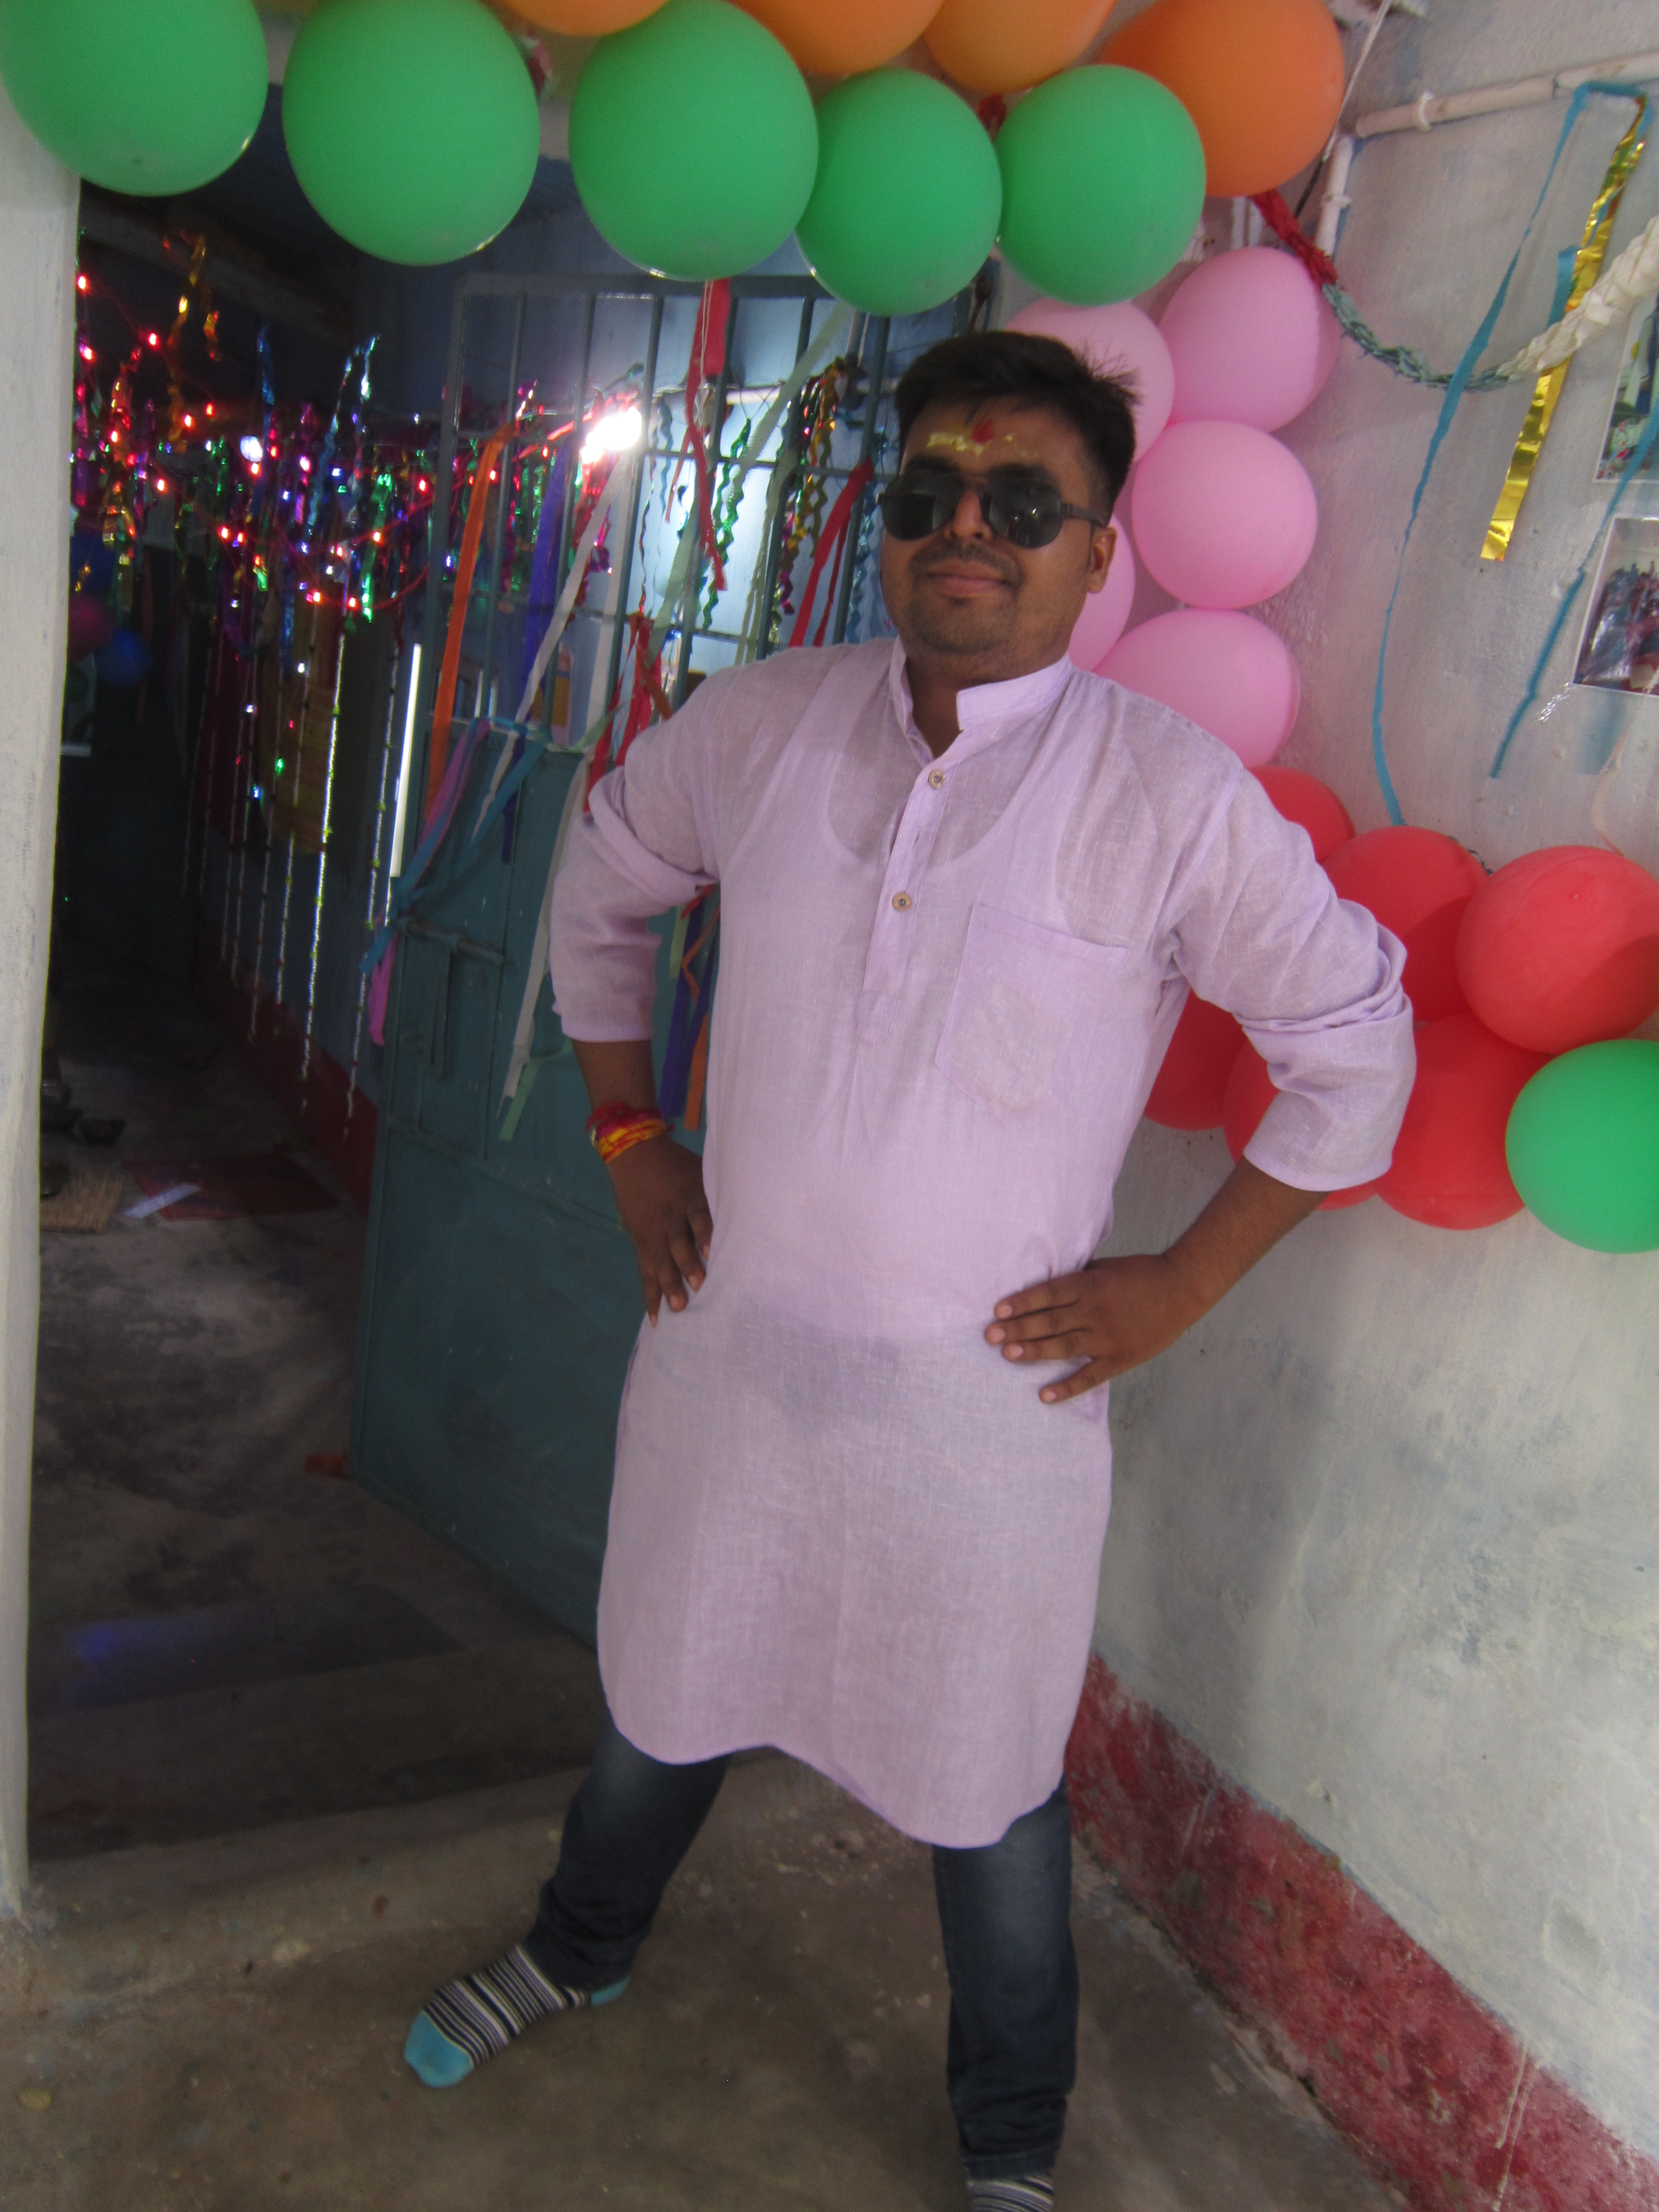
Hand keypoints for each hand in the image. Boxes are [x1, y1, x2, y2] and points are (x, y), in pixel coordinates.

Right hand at [608, 1137, 712, 1323]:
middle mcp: (670, 1217)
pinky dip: (650, 1295)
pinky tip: (658, 1318)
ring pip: (661, 1262)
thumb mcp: (701, 1172)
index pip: (698, 1215)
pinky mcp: (641, 1243)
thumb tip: (758, 1211)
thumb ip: (721, 1193)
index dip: (705, 1232)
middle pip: (679, 1243)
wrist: (634, 1155)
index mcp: (689, 1196)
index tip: (714, 1250)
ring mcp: (654, 1232)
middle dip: (688, 1265)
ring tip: (679, 1307)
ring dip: (670, 1285)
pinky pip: (645, 1273)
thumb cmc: (678, 1167)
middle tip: (700, 1286)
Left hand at [984, 1253, 1208, 1403]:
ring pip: (1064, 1347)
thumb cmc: (1140, 1274)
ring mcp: (1107, 1337)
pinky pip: (1090, 1376)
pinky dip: (1067, 1387)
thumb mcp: (1105, 1268)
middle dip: (1018, 1328)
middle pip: (1050, 1321)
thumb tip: (1044, 1285)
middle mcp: (1095, 1311)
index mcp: (1090, 1285)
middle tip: (991, 1336)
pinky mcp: (1120, 1358)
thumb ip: (1077, 1279)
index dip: (1022, 1302)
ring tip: (1009, 1355)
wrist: (1182, 1289)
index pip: (1048, 1293)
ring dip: (1035, 1351)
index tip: (998, 1310)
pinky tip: (1045, 1395)